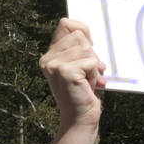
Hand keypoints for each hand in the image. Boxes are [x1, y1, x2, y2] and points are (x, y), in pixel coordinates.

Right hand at [39, 18, 105, 134]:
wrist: (80, 119)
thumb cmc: (83, 93)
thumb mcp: (81, 66)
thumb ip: (81, 49)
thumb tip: (88, 34)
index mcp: (50, 55)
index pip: (66, 23)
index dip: (83, 31)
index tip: (89, 49)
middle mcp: (48, 58)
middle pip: (79, 35)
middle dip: (91, 54)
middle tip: (88, 74)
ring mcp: (54, 64)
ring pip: (87, 49)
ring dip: (93, 66)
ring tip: (87, 82)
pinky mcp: (65, 72)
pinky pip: (91, 62)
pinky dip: (95, 74)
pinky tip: (88, 86)